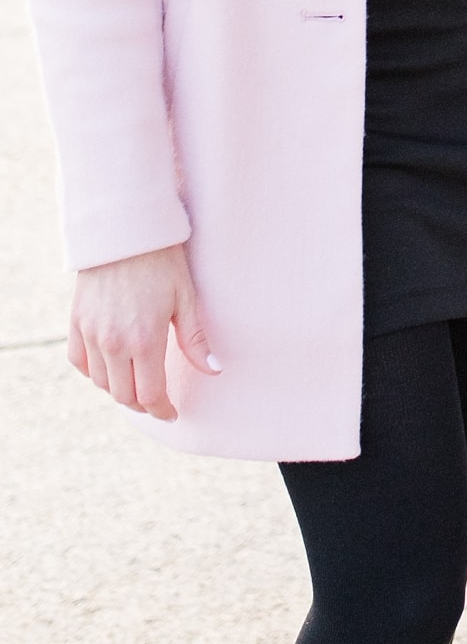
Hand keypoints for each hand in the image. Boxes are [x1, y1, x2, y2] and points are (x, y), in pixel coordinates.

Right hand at [68, 243, 218, 421]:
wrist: (125, 231)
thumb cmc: (163, 262)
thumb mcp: (186, 298)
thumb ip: (195, 339)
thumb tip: (214, 370)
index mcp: (145, 340)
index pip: (149, 394)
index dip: (161, 409)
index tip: (170, 412)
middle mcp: (114, 342)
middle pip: (123, 394)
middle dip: (142, 403)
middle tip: (157, 400)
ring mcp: (91, 333)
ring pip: (100, 382)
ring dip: (118, 389)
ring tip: (136, 383)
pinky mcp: (76, 322)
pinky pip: (79, 361)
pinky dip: (93, 371)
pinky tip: (109, 367)